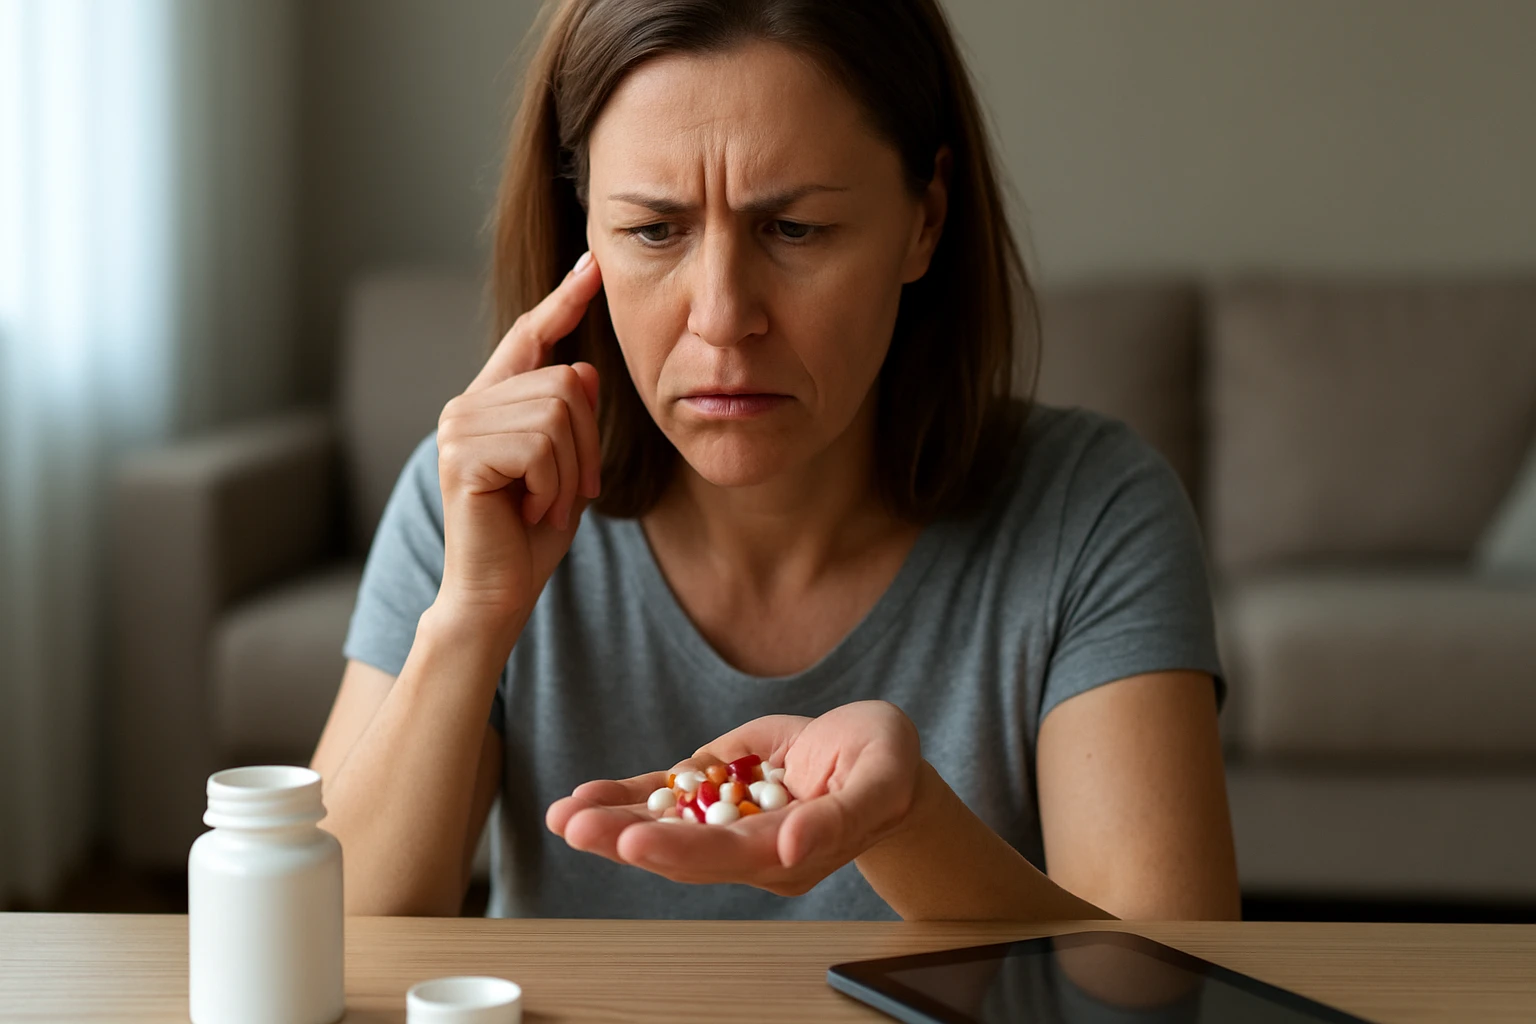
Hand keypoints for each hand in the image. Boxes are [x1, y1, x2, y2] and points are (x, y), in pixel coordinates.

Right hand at [434, 252, 602, 624]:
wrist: (495, 595)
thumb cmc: (528, 538)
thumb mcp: (566, 470)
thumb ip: (569, 420)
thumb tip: (579, 368)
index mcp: (491, 404)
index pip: (529, 337)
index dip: (563, 301)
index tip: (593, 265)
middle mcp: (467, 405)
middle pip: (563, 383)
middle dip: (586, 444)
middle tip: (568, 493)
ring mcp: (459, 426)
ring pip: (556, 413)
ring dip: (570, 470)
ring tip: (545, 504)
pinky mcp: (462, 454)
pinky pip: (540, 445)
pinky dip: (554, 484)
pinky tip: (531, 510)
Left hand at [545, 701, 923, 895]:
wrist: (877, 755)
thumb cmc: (888, 765)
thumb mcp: (883, 780)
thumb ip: (842, 818)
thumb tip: (793, 846)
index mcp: (791, 851)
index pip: (730, 855)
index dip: (682, 849)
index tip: (636, 841)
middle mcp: (751, 846)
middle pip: (683, 848)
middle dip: (626, 837)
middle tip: (576, 826)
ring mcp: (729, 818)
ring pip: (665, 826)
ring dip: (613, 821)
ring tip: (564, 816)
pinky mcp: (717, 787)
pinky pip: (666, 796)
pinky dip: (626, 796)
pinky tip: (584, 798)